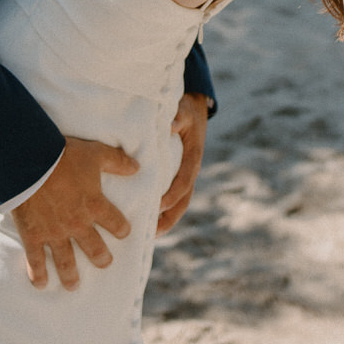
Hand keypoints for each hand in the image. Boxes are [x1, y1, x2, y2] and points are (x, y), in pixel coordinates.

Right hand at [11, 135, 138, 289]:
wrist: (30, 162)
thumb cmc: (64, 155)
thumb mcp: (95, 153)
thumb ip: (117, 162)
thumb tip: (138, 167)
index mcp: (95, 205)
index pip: (116, 223)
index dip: (121, 229)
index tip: (123, 233)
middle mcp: (78, 224)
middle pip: (95, 248)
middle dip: (101, 259)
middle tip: (104, 263)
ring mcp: (55, 233)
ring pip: (66, 261)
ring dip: (71, 275)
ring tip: (73, 286)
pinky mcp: (33, 236)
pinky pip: (36, 260)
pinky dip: (38, 274)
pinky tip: (40, 285)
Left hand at [156, 92, 208, 234]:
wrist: (195, 108)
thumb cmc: (186, 110)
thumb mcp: (183, 110)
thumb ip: (177, 118)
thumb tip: (170, 125)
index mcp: (193, 158)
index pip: (183, 183)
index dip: (171, 196)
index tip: (157, 206)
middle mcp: (190, 171)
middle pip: (183, 202)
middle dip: (169, 219)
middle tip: (152, 235)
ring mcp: (185, 175)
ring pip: (178, 204)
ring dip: (166, 220)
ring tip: (149, 236)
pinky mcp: (178, 174)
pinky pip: (172, 196)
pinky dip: (163, 210)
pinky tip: (148, 219)